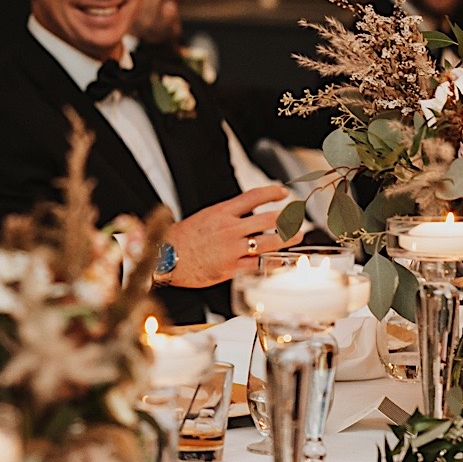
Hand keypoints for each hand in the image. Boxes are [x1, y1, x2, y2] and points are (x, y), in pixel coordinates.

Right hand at [161, 186, 303, 288]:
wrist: (165, 257)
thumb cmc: (180, 239)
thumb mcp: (203, 217)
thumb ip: (226, 216)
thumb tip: (245, 214)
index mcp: (221, 212)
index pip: (253, 197)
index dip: (272, 193)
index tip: (283, 193)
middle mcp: (230, 228)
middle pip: (268, 219)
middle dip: (287, 218)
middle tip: (297, 217)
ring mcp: (232, 249)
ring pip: (269, 242)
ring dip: (287, 239)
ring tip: (297, 236)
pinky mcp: (231, 268)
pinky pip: (259, 265)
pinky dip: (273, 262)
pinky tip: (281, 260)